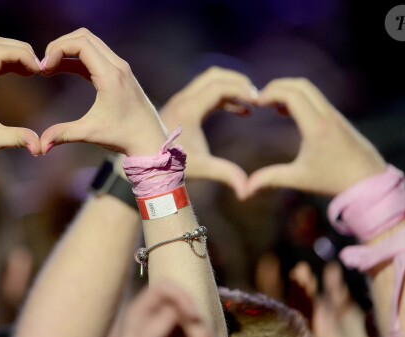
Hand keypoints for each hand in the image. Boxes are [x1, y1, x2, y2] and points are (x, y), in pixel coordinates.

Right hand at [38, 28, 167, 156]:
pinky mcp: (119, 73)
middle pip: (84, 37)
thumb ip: (64, 134)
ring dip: (68, 50)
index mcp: (111, 75)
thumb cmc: (124, 136)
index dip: (57, 50)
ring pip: (90, 43)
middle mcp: (117, 66)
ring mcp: (120, 68)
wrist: (150, 140)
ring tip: (49, 68)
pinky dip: (77, 58)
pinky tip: (61, 70)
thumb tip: (40, 146)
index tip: (44, 69)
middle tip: (44, 65)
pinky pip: (95, 55)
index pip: (80, 44)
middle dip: (60, 46)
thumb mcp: (91, 133)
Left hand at [110, 282, 214, 336]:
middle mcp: (158, 316)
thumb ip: (150, 335)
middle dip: (200, 336)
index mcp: (140, 313)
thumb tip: (172, 310)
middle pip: (190, 310)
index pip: (165, 288)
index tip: (195, 318)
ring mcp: (174, 329)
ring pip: (201, 328)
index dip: (182, 297)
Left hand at [160, 67, 257, 198]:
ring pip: (210, 81)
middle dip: (238, 82)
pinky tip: (242, 111)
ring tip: (252, 105)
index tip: (259, 102)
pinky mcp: (182, 107)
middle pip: (215, 76)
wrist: (145, 166)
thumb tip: (245, 191)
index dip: (241, 91)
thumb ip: (224, 174)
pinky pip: (207, 92)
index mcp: (188, 110)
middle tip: (258, 98)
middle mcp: (182, 100)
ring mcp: (181, 101)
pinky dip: (225, 97)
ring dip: (232, 88)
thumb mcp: (200, 168)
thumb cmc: (169, 168)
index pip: (219, 87)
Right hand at [246, 78, 386, 196]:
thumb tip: (245, 189)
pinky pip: (316, 99)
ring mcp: (335, 115)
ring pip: (310, 90)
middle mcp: (327, 115)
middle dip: (277, 86)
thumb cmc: (334, 181)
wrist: (369, 182)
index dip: (270, 93)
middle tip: (260, 99)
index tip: (256, 103)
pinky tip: (287, 113)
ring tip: (271, 106)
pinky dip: (299, 98)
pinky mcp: (338, 119)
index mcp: (316, 126)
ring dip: (289, 91)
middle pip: (301, 85)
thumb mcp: (299, 179)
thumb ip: (271, 179)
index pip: (291, 94)